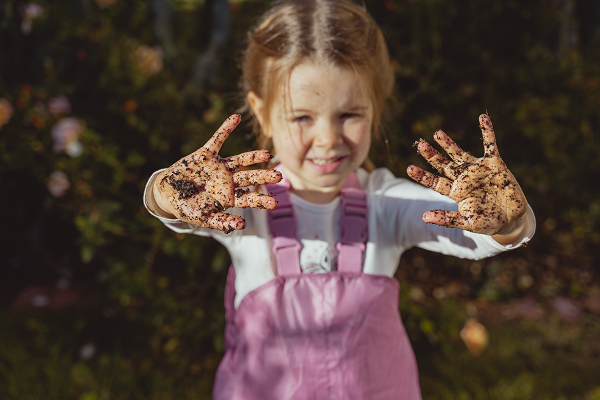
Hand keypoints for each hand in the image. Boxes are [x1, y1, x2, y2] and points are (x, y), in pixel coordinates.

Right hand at [154, 114, 281, 231]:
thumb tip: (242, 225)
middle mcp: (228, 181)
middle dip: (264, 176)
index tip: (274, 203)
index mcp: (229, 197)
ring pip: (240, 160)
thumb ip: (223, 222)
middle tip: (279, 176)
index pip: (249, 198)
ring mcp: (219, 167)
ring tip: (266, 154)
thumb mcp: (205, 218)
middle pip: (250, 178)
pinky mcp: (206, 155)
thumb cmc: (188, 209)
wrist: (168, 194)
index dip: (261, 200)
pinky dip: (226, 129)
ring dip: (253, 157)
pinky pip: (218, 140)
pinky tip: (236, 118)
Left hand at [407, 114, 527, 235]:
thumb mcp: (467, 222)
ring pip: (459, 153)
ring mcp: (478, 170)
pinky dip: (487, 131)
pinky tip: (483, 117)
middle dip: (432, 155)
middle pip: (443, 164)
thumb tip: (424, 217)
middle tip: (420, 145)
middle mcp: (463, 178)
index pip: (435, 182)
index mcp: (455, 191)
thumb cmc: (487, 223)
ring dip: (449, 143)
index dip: (422, 176)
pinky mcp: (494, 164)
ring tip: (437, 133)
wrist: (512, 219)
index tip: (409, 169)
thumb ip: (447, 219)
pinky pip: (490, 144)